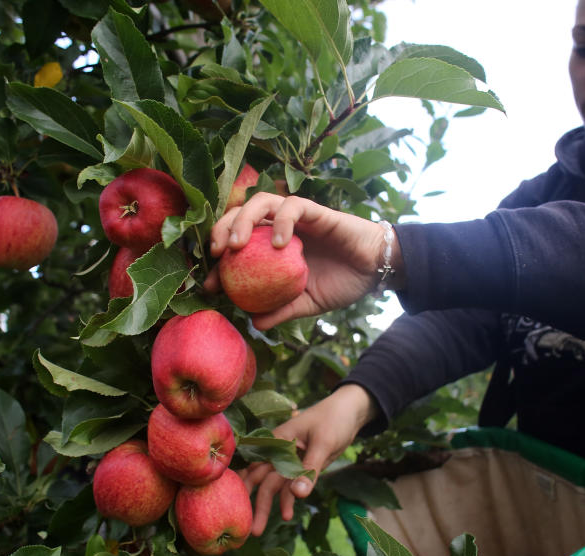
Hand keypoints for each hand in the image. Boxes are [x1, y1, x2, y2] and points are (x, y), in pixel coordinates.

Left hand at [206, 193, 402, 329]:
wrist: (375, 271)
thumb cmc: (342, 283)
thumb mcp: (308, 303)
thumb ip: (282, 310)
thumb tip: (254, 323)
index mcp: (272, 247)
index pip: (237, 245)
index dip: (218, 262)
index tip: (209, 285)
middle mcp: (280, 227)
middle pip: (240, 215)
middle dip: (221, 230)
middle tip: (217, 256)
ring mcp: (296, 217)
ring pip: (261, 202)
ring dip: (242, 220)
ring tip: (236, 246)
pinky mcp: (315, 211)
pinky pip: (292, 206)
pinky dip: (281, 222)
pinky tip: (279, 244)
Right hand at [239, 384, 376, 535]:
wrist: (350, 412)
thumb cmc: (333, 419)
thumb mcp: (323, 442)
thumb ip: (310, 469)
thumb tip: (298, 495)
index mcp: (277, 440)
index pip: (253, 464)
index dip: (241, 483)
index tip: (234, 505)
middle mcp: (278, 452)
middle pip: (261, 479)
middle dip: (254, 503)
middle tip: (250, 529)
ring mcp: (290, 461)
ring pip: (274, 486)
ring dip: (267, 506)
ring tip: (259, 530)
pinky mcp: (301, 468)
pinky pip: (290, 486)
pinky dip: (287, 500)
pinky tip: (287, 515)